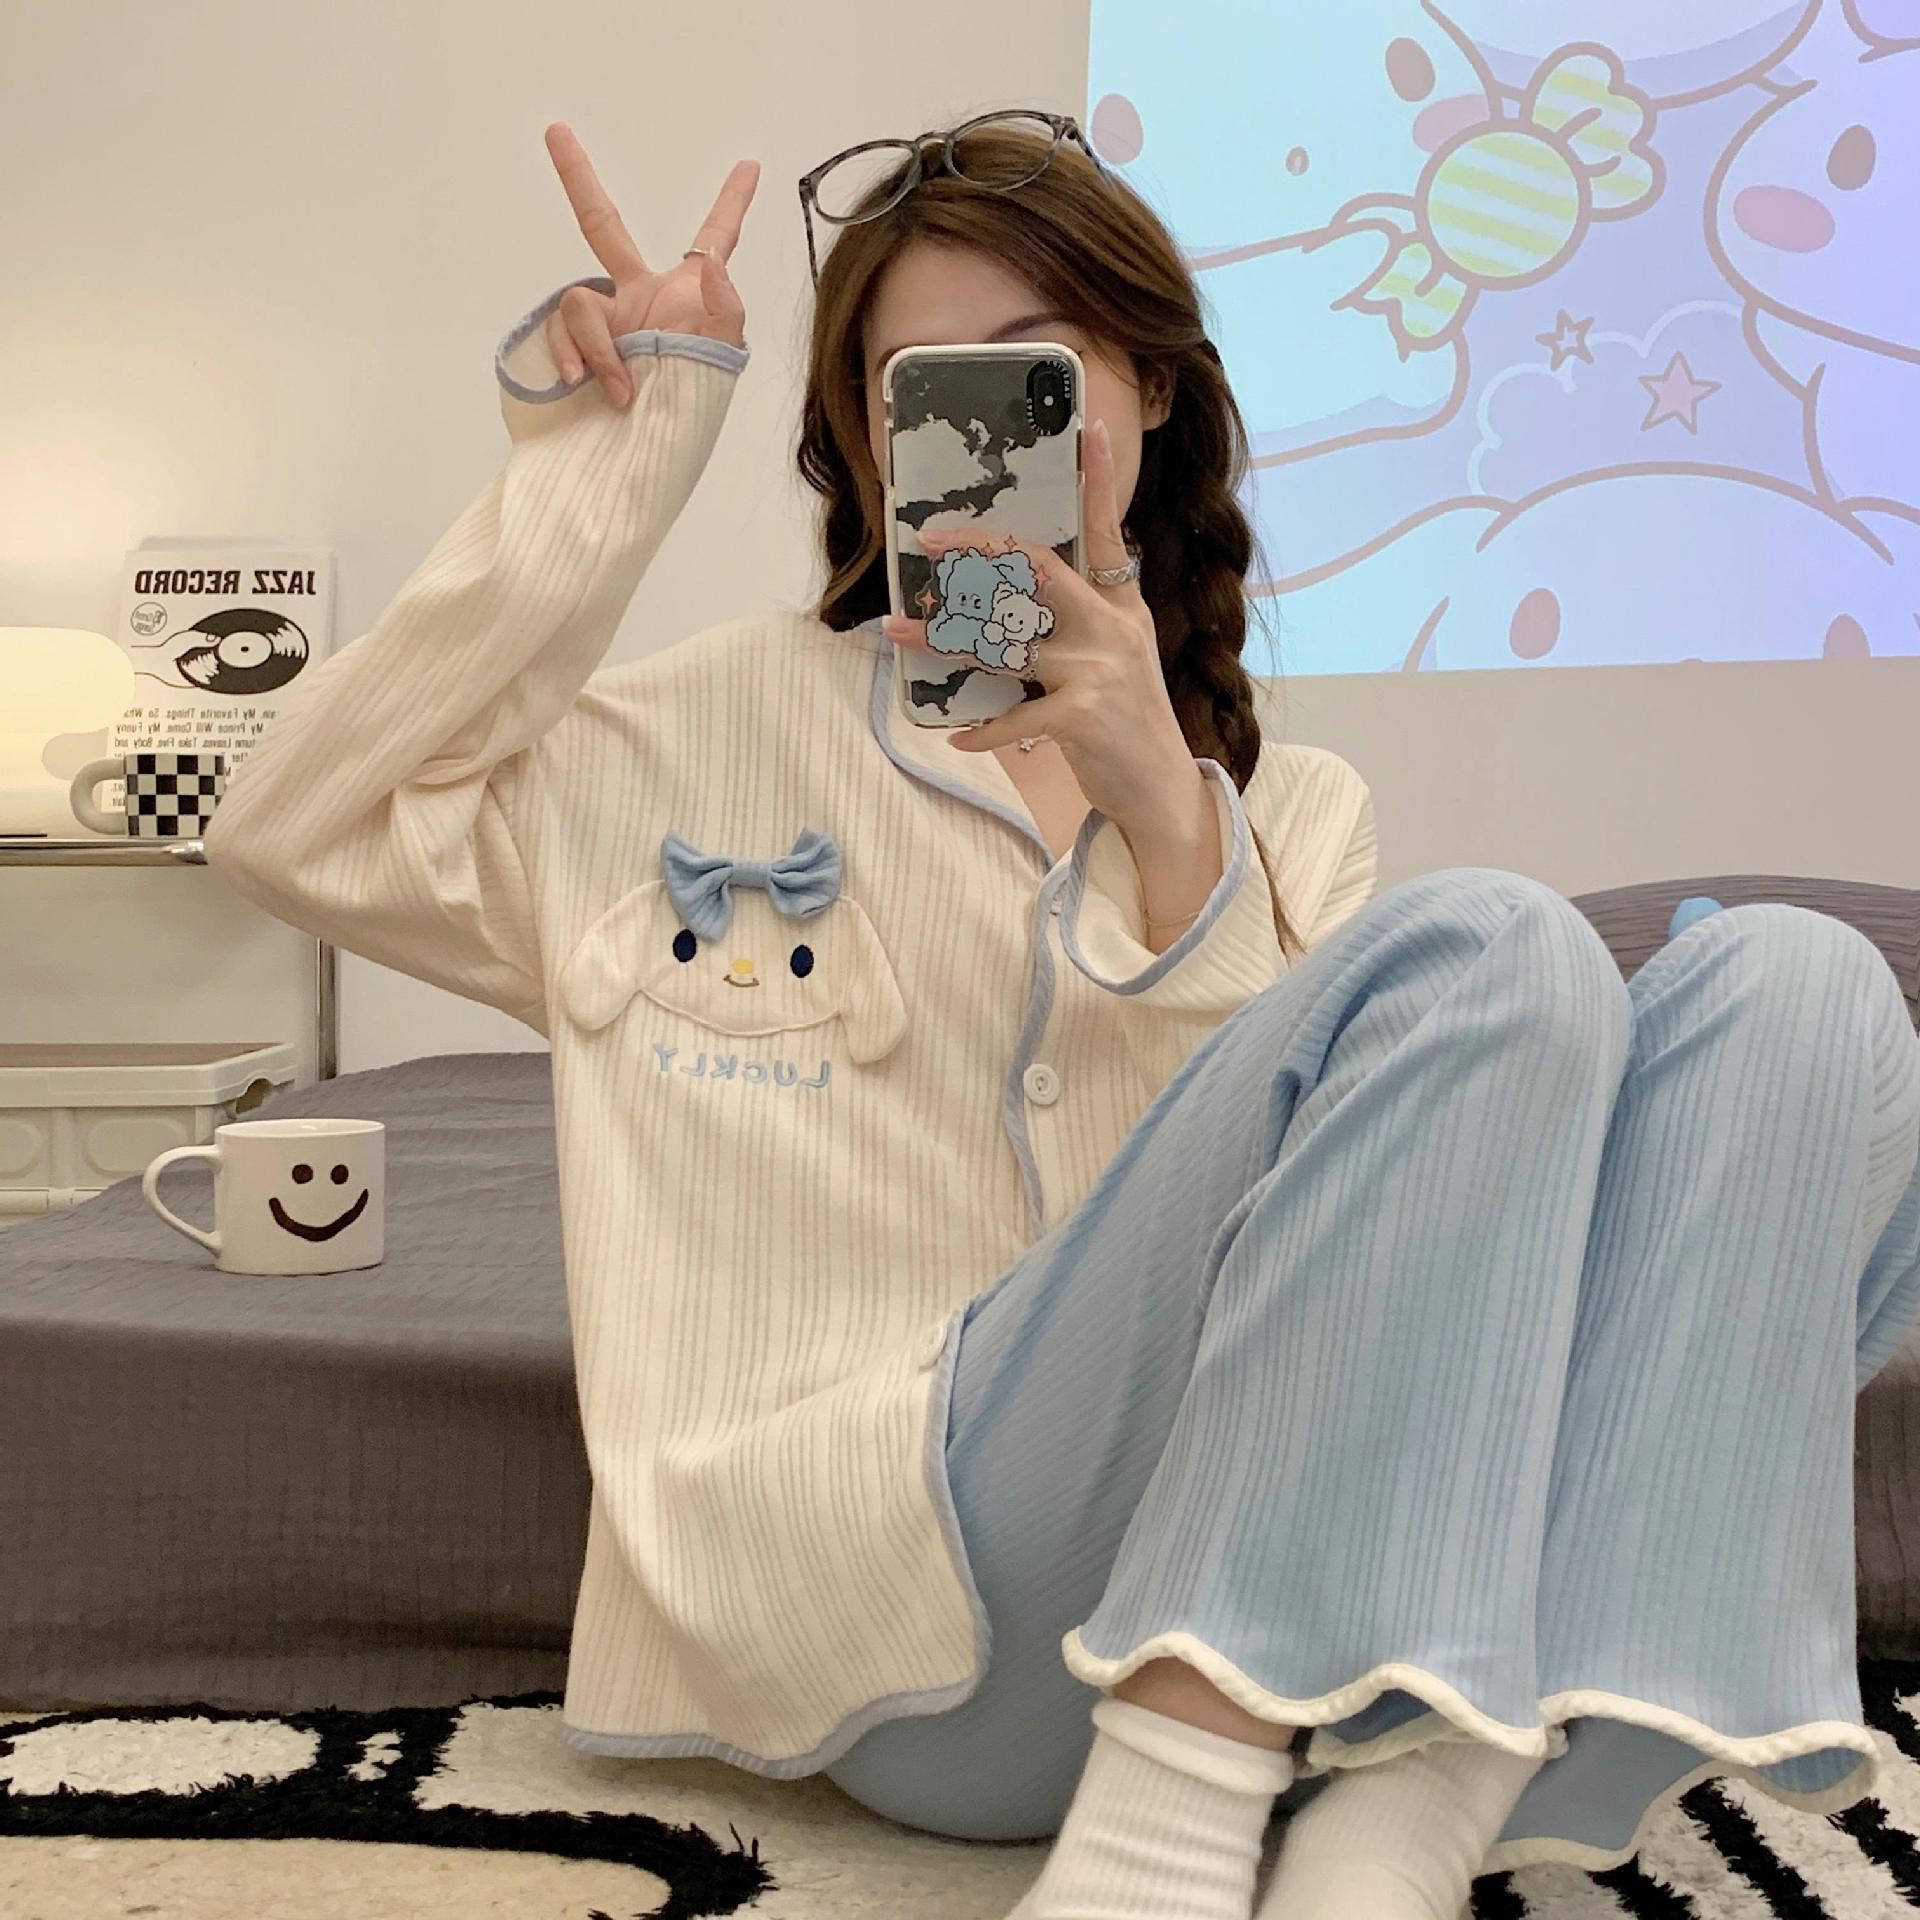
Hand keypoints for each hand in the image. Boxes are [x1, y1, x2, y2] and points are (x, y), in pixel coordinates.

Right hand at [541, 123, 758, 407]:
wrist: (652, 447)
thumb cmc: (695, 399)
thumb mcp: (723, 350)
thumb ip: (726, 302)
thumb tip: (714, 263)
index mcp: (685, 289)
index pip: (713, 236)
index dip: (731, 202)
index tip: (752, 166)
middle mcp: (637, 294)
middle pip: (600, 224)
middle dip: (576, 177)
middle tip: (556, 130)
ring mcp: (604, 320)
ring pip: (578, 303)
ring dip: (595, 345)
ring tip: (617, 389)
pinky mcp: (576, 348)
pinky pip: (561, 337)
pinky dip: (573, 358)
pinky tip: (583, 384)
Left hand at [881, 417, 1198, 832]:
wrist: (1161, 790)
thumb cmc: (1126, 724)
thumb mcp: (1115, 661)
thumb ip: (1077, 626)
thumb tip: (1011, 605)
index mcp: (1122, 609)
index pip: (1107, 533)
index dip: (1100, 481)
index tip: (1090, 430)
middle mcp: (1112, 629)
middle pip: (1039, 571)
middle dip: (980, 552)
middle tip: (931, 540)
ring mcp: (1099, 670)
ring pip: (1005, 641)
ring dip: (945, 637)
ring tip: (899, 629)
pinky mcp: (1083, 716)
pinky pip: (1015, 718)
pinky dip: (984, 732)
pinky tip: (960, 740)